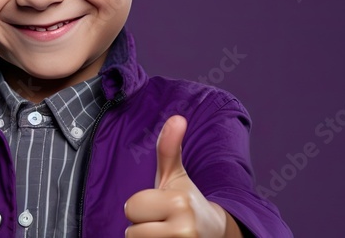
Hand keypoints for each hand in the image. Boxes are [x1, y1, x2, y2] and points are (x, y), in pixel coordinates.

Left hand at [124, 115, 239, 237]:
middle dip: (141, 225)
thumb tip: (177, 117)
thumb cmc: (186, 202)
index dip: (140, 207)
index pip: (131, 207)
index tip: (159, 206)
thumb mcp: (176, 176)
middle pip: (131, 231)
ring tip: (163, 233)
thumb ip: (168, 149)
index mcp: (179, 203)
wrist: (213, 233)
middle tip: (161, 222)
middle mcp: (183, 229)